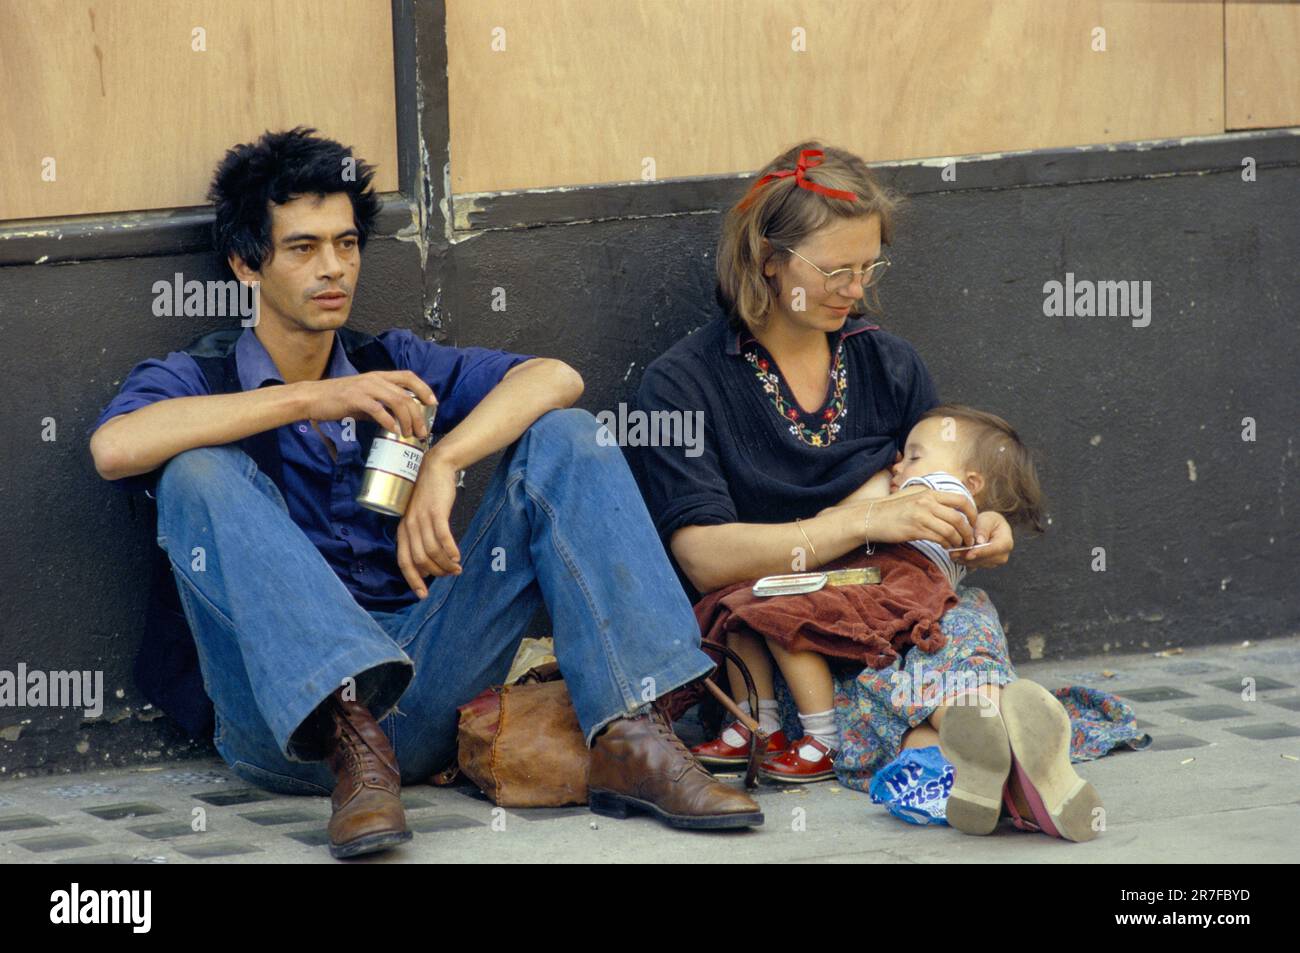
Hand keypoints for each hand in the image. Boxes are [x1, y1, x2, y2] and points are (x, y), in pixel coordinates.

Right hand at [296, 371, 436, 437]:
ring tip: (409, 434)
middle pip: (406, 394)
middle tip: (422, 432)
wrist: (313, 397)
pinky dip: (389, 421)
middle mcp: (375, 379)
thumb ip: (382, 406)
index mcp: (379, 376)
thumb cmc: (338, 399)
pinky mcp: (355, 398)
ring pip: (396, 401)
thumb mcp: (364, 399)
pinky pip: (378, 410)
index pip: (408, 376)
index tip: (433, 404)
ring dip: (407, 420)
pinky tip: (393, 431)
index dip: (424, 389)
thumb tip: (398, 420)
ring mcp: (365, 388)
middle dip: (419, 414)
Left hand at [396, 453, 461, 597]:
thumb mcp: (419, 518)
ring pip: (431, 551)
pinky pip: (442, 537)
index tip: (423, 594)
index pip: (403, 562)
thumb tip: (427, 565)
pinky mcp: (436, 512)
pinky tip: (457, 556)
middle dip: (435, 573)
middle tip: (450, 576)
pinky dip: (450, 550)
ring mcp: (421, 519)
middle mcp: (409, 526)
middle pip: (419, 560)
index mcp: (403, 530)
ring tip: (457, 568)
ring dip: (445, 564)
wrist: (435, 467)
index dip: (413, 580)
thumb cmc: (430, 495)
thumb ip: (420, 539)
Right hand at [852, 488, 976, 548]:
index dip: (972, 512)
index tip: (973, 522)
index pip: (961, 499)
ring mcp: (921, 515)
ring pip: (951, 530)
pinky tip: (946, 547)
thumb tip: (949, 505)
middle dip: (968, 531)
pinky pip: (939, 538)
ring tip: (958, 545)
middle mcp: (927, 502)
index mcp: (929, 492)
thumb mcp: (913, 497)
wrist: (871, 517)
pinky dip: (946, 544)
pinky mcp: (915, 529)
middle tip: (969, 539)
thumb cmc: (892, 509)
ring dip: (958, 540)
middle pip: (959, 517)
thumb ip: (931, 499)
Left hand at [953, 511, 1013, 568]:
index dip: (980, 552)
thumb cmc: (988, 521)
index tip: (968, 554)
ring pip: (977, 564)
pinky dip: (963, 561)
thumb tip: (980, 541)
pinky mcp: (985, 565)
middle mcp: (1003, 555)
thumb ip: (983, 529)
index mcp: (1006, 542)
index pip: (994, 549)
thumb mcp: (986, 519)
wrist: (989, 527)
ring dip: (964, 560)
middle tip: (953, 553)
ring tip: (952, 553)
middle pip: (984, 559)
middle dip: (968, 557)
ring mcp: (994, 562)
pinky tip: (956, 555)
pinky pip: (973, 566)